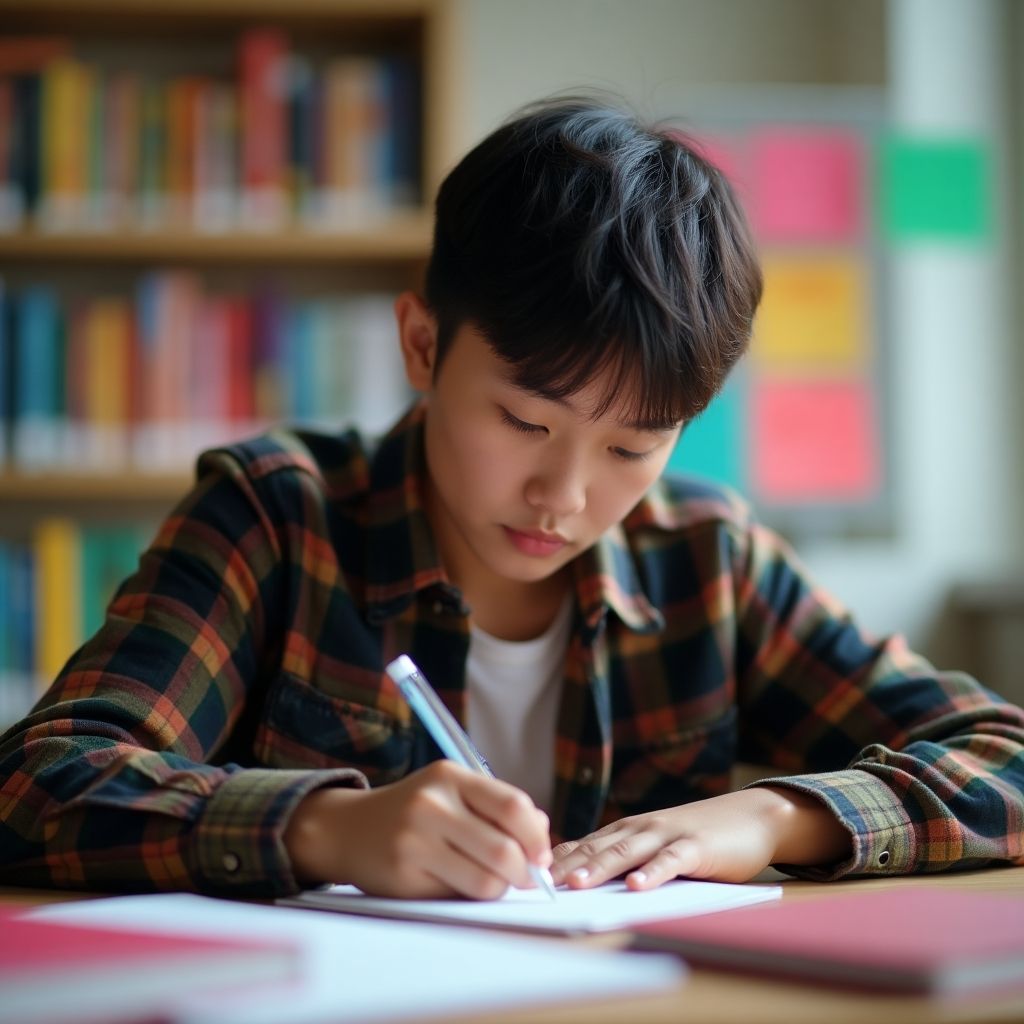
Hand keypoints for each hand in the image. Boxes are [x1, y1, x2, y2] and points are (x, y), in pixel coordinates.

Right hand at [283, 760, 552, 898]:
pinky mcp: (404, 876)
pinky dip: (467, 897)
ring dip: (499, 889)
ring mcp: (415, 841)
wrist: (349, 828)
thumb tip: (542, 831)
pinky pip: (456, 896)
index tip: (542, 855)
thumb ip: (496, 806)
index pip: (512, 806)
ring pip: (484, 881)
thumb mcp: (451, 791)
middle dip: (524, 873)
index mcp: (450, 776)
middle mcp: (432, 804)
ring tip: (492, 882)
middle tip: (525, 878)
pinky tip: (456, 883)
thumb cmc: (415, 810)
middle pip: (504, 850)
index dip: (537, 836)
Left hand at [550, 786, 850, 889]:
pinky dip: (653, 873)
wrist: (751, 818)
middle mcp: (641, 828)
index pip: (584, 845)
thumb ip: (625, 857)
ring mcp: (668, 835)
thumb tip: (581, 878)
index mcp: (628, 830)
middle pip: (598, 848)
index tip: (526, 875)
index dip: (556, 860)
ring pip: (627, 852)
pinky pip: (671, 861)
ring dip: (600, 868)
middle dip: (567, 866)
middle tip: (539, 882)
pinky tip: (637, 886)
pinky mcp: (696, 847)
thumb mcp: (656, 845)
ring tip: (577, 885)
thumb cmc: (699, 837)